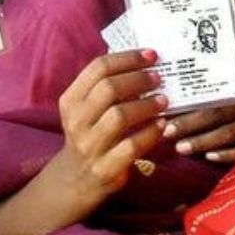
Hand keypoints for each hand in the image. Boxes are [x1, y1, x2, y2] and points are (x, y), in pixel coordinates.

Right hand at [51, 49, 170, 204]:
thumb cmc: (90, 135)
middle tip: (159, 78)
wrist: (76, 178)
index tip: (151, 55)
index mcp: (71, 100)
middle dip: (139, 79)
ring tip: (163, 100)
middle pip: (109, 89)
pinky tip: (162, 125)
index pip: (98, 68)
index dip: (127, 58)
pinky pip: (132, 146)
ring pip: (120, 116)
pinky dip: (150, 133)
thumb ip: (105, 87)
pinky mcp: (105, 167)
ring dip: (147, 105)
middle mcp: (77, 121)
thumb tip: (143, 61)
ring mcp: (90, 145)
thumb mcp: (86, 110)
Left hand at [159, 61, 234, 163]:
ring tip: (182, 148)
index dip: (190, 103)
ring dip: (204, 141)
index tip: (167, 110)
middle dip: (190, 124)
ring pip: (230, 133)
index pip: (215, 93)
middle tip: (167, 132)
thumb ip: (234, 73)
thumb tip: (196, 72)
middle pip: (218, 112)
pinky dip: (229, 154)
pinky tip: (210, 157)